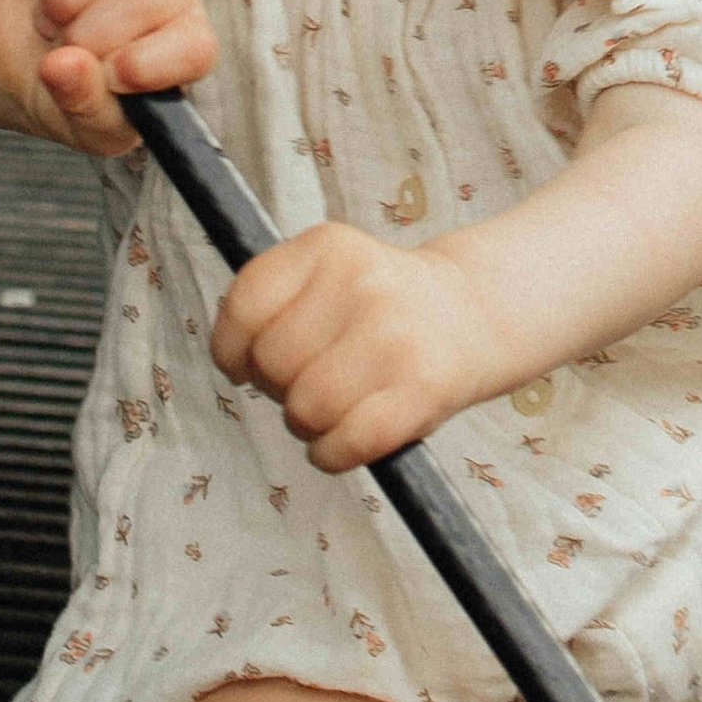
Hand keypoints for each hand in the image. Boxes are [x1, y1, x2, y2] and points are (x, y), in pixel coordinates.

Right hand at [0, 0, 215, 154]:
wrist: (11, 59)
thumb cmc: (63, 98)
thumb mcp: (77, 126)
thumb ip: (81, 106)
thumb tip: (67, 65)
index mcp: (182, 52)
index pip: (197, 46)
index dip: (154, 60)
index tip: (111, 74)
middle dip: (93, 31)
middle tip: (65, 50)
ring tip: (52, 20)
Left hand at [212, 224, 495, 470]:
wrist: (469, 313)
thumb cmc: (379, 304)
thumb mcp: (328, 270)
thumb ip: (274, 300)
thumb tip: (232, 358)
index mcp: (328, 246)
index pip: (244, 306)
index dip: (231, 349)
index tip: (245, 364)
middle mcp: (362, 283)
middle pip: (271, 363)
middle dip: (276, 386)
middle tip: (308, 379)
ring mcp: (394, 338)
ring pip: (304, 409)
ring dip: (306, 423)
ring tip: (331, 407)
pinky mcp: (421, 391)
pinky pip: (345, 445)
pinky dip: (331, 454)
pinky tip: (342, 440)